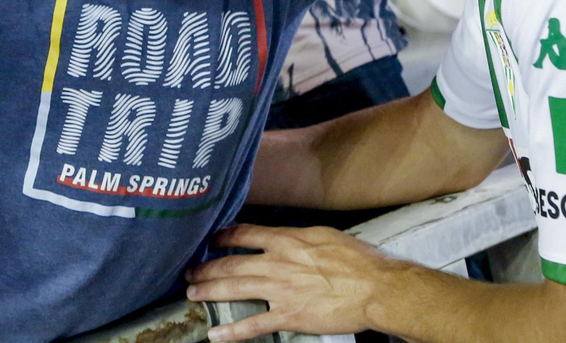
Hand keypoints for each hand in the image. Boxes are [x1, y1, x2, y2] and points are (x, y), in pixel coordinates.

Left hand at [184, 224, 387, 339]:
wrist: (375, 287)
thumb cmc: (358, 259)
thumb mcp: (324, 235)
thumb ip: (299, 237)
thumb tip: (286, 236)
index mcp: (287, 240)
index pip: (244, 234)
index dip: (223, 236)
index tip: (211, 239)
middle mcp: (277, 263)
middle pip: (231, 263)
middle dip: (206, 267)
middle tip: (190, 271)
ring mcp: (281, 290)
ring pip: (235, 290)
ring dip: (209, 291)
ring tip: (192, 293)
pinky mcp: (289, 316)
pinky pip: (254, 325)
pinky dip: (232, 332)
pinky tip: (215, 335)